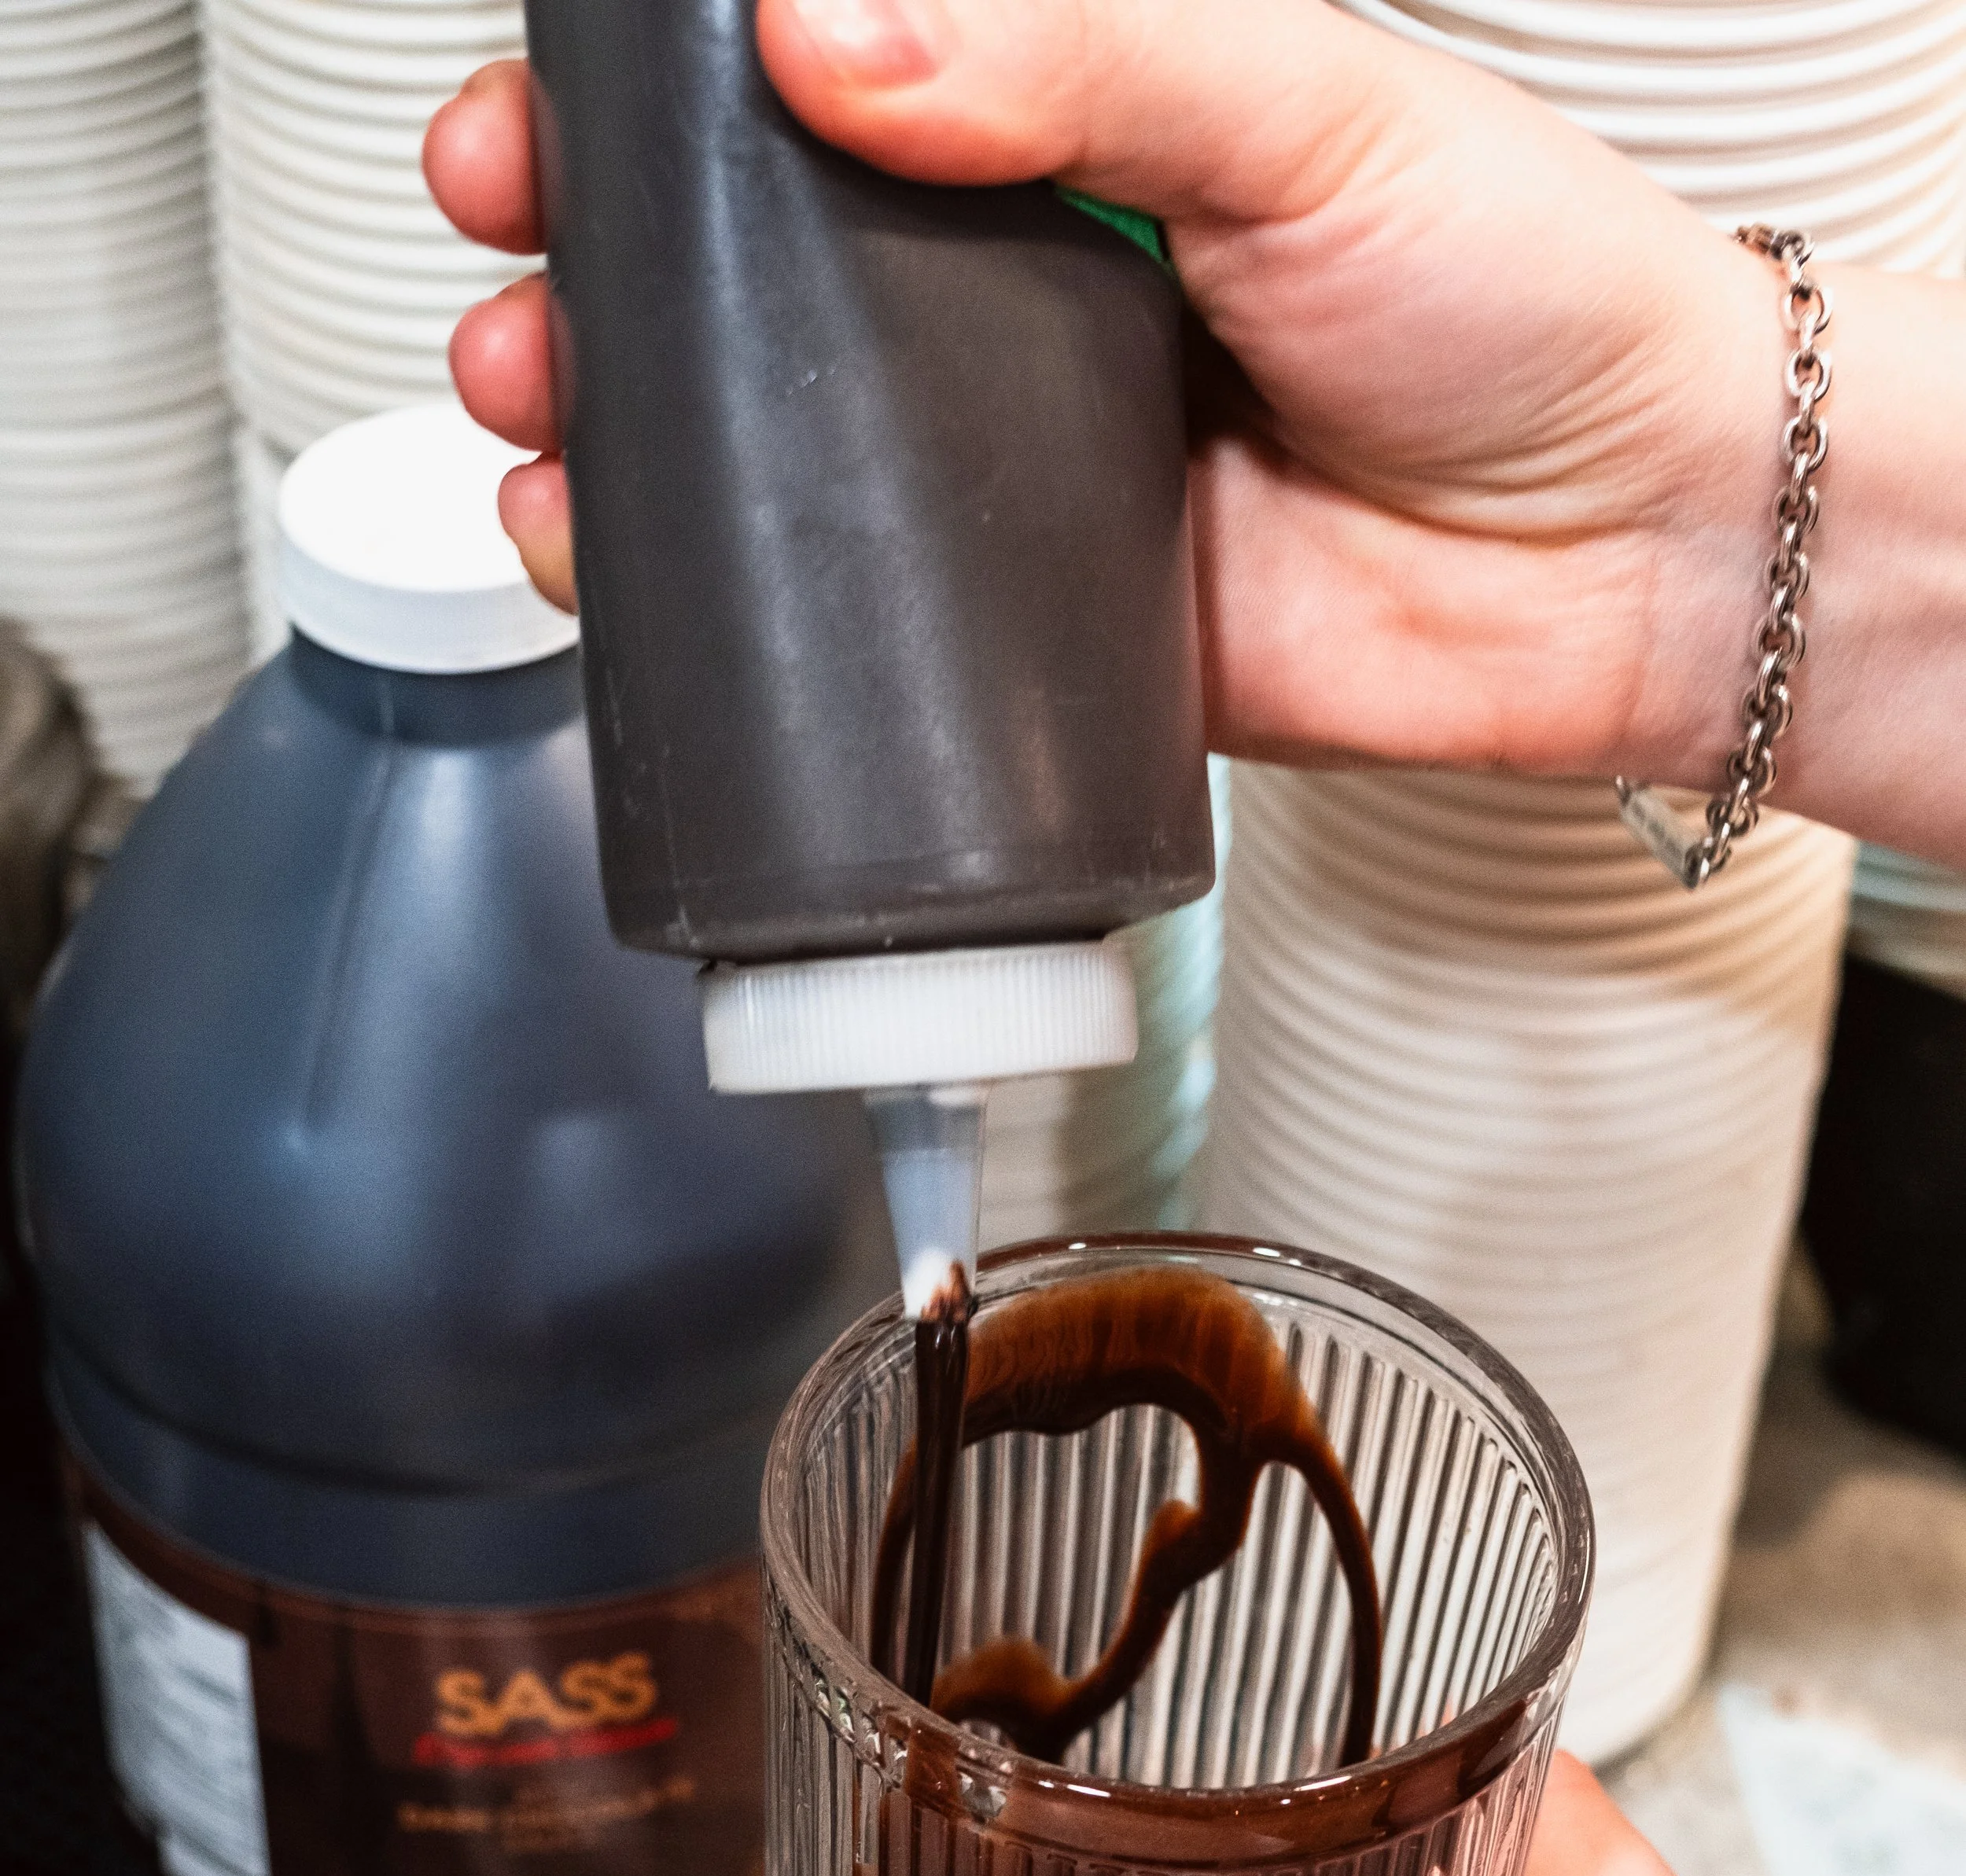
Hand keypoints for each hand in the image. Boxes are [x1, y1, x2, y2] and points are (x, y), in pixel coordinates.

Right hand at [423, 12, 1779, 788]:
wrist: (1637, 551)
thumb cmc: (1527, 294)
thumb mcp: (1299, 107)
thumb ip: (1074, 54)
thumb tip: (834, 29)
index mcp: (1064, 133)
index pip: (808, 97)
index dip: (656, 107)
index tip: (548, 114)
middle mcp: (1014, 303)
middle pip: (743, 284)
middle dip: (595, 280)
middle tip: (519, 276)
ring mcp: (1014, 478)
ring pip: (767, 466)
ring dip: (623, 453)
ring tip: (546, 438)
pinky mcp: (1040, 638)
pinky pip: (855, 638)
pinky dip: (735, 629)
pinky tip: (648, 597)